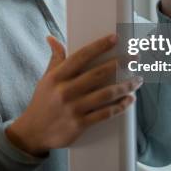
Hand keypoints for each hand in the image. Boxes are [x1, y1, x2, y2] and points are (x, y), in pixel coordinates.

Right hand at [6, 35, 142, 156]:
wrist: (33, 132)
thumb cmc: (42, 102)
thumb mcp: (46, 79)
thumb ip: (55, 58)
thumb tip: (52, 38)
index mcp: (57, 77)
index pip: (81, 56)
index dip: (99, 46)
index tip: (115, 38)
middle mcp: (65, 91)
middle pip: (98, 74)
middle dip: (120, 64)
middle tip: (135, 57)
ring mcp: (73, 108)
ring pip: (105, 94)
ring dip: (125, 86)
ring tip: (138, 80)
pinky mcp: (79, 125)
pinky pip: (104, 114)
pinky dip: (119, 106)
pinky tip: (129, 100)